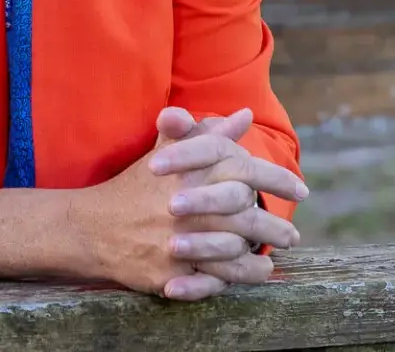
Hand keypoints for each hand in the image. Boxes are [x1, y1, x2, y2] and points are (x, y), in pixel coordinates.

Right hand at [62, 107, 300, 299]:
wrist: (93, 225)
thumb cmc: (136, 185)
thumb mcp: (168, 152)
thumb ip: (207, 134)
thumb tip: (242, 115)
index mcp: (190, 171)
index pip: (244, 170)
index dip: (276, 179)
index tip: (301, 189)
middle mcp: (188, 204)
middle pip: (246, 217)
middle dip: (274, 227)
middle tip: (292, 235)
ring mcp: (180, 240)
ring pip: (236, 251)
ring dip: (261, 255)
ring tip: (276, 256)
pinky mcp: (172, 271)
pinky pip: (216, 278)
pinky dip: (240, 278)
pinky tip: (256, 274)